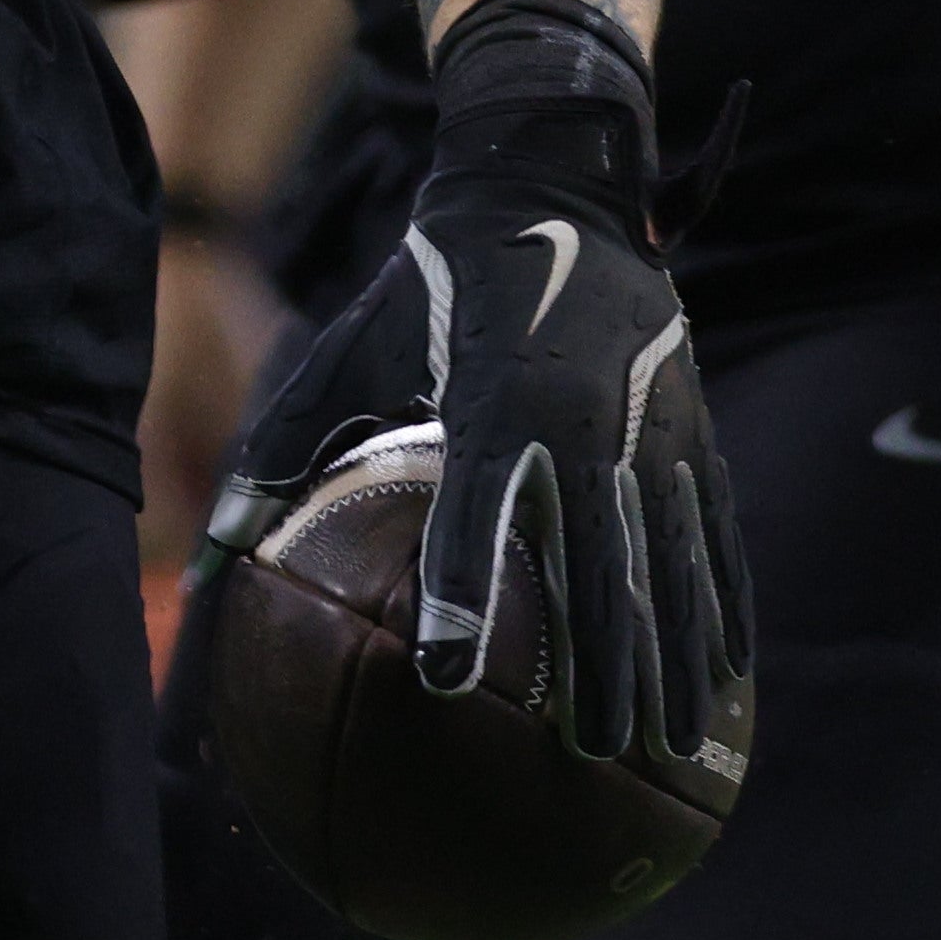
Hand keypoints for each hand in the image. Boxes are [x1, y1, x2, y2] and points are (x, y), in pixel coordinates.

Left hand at [199, 0, 743, 772]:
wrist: (552, 185)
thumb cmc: (430, 287)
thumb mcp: (347, 351)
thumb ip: (280, 447)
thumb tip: (209, 552)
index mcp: (493, 400)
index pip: (474, 511)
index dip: (460, 592)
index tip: (444, 677)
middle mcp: (581, 415)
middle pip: (596, 559)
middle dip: (600, 663)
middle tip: (593, 753)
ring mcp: (649, 420)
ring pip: (670, 557)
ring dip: (674, 653)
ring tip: (671, 742)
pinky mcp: (690, 420)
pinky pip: (716, 526)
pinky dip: (727, 599)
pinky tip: (731, 672)